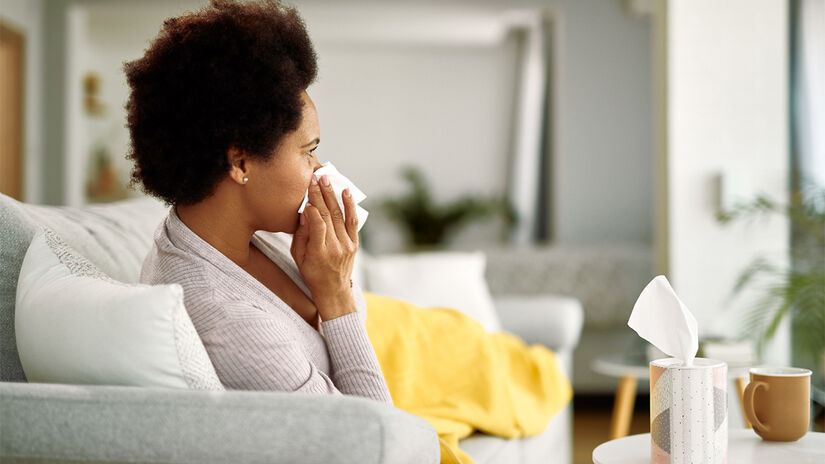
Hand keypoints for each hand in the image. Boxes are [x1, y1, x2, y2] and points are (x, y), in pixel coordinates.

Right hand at [290, 174, 359, 319]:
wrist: (333, 289)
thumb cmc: (311, 273)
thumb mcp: (298, 257)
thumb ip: (301, 235)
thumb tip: (305, 212)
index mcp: (318, 253)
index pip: (317, 224)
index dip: (312, 208)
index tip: (306, 195)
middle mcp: (335, 248)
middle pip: (328, 216)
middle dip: (320, 195)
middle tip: (315, 178)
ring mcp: (347, 245)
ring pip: (339, 215)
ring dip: (333, 195)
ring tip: (327, 180)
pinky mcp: (354, 243)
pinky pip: (352, 221)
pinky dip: (349, 205)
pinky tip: (345, 192)